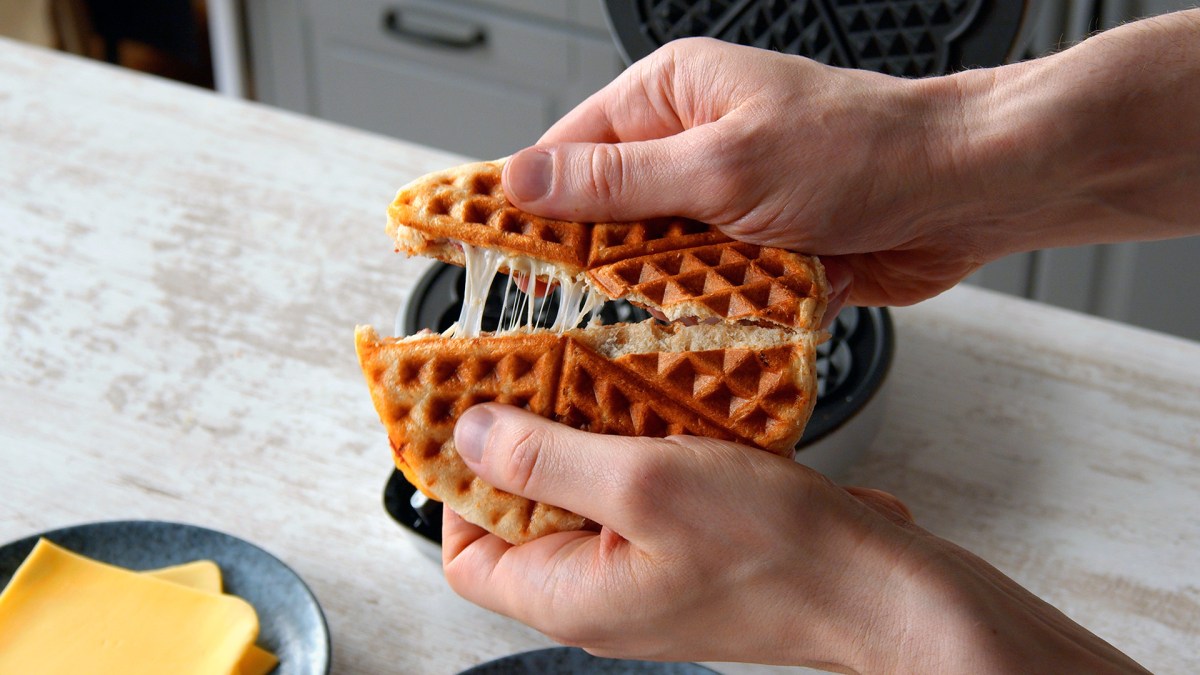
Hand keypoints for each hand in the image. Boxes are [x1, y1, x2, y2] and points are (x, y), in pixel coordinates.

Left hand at [442, 405, 1147, 671]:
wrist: (882, 587)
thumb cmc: (777, 554)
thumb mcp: (645, 485)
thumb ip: (545, 458)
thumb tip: (470, 435)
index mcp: (570, 595)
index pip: (467, 553)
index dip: (455, 486)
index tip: (466, 416)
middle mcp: (601, 593)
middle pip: (524, 516)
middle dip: (524, 443)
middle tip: (533, 372)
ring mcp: (647, 573)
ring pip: (585, 497)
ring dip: (584, 435)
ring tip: (591, 373)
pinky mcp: (689, 551)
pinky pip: (639, 494)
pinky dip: (637, 445)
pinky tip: (654, 399)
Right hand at [503, 19, 1199, 307]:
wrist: (969, 191)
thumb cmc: (866, 150)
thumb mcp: (726, 164)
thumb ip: (620, 181)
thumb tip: (524, 182)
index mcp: (672, 96)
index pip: (567, 150)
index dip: (521, 205)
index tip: (481, 254)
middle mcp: (693, 145)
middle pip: (604, 214)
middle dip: (587, 266)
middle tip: (551, 317)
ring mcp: (726, 202)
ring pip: (653, 263)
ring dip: (649, 300)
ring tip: (624, 337)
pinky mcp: (758, 252)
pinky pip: (704, 292)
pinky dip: (699, 319)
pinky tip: (689, 345)